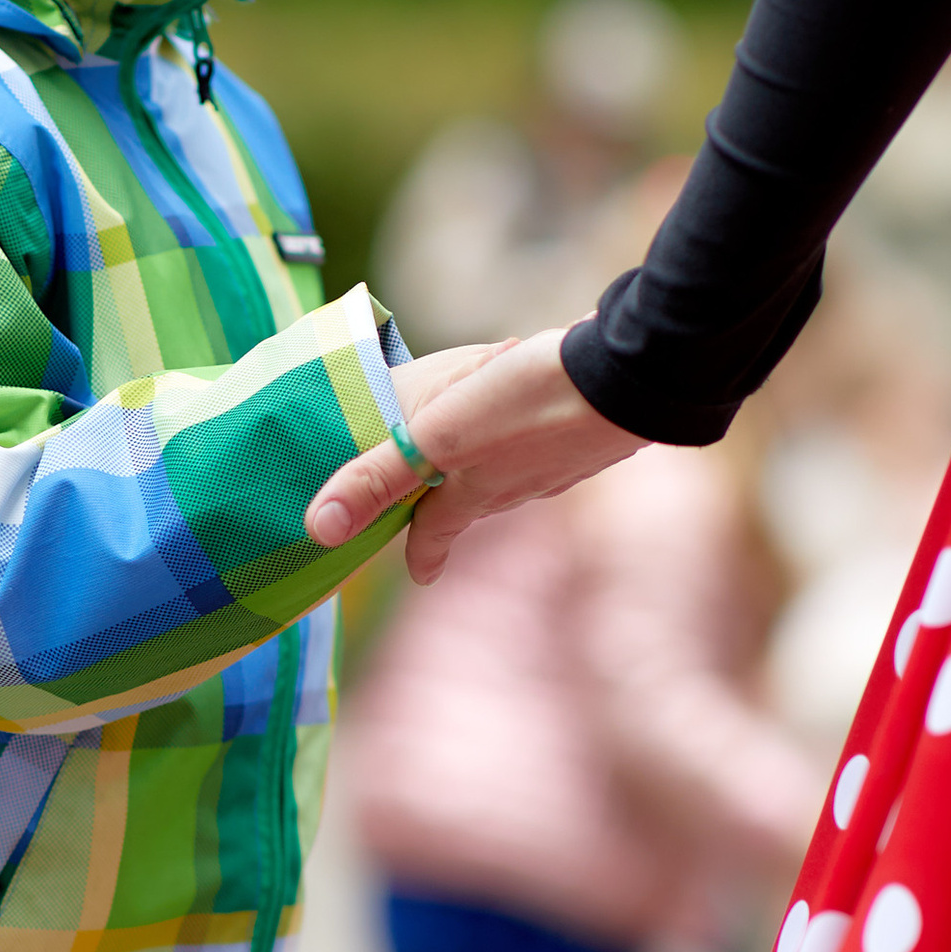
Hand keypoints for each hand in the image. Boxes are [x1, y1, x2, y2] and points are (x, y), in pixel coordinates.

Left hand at [306, 327, 639, 580]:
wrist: (631, 377)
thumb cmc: (531, 403)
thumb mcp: (437, 435)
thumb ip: (378, 477)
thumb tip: (319, 531)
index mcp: (477, 488)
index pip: (438, 530)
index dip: (423, 552)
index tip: (419, 574)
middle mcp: (521, 485)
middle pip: (476, 505)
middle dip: (454, 513)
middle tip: (440, 519)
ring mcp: (562, 464)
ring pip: (516, 478)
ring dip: (494, 477)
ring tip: (484, 469)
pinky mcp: (591, 437)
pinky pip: (551, 450)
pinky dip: (533, 446)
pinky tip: (540, 426)